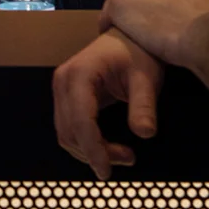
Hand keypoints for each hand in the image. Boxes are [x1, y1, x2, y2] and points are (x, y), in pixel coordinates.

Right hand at [52, 30, 164, 180]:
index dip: (93, 150)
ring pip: (66, 134)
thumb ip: (144, 106)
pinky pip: (70, 128)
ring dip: (90, 151)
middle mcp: (63, 82)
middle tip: (128, 159)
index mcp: (79, 75)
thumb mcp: (147, 78)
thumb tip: (146, 134)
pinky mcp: (66, 96)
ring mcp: (61, 89)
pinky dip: (87, 143)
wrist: (128, 37)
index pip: (80, 121)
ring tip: (124, 155)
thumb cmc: (138, 53)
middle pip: (69, 132)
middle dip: (95, 153)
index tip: (107, 172)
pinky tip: (109, 147)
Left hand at [98, 0, 208, 67]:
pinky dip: (110, 30)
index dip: (151, 4)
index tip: (158, 20)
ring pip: (119, 6)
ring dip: (123, 20)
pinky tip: (120, 41)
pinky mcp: (117, 5)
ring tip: (132, 39)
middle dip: (135, 10)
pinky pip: (105, 19)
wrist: (203, 33)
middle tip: (145, 32)